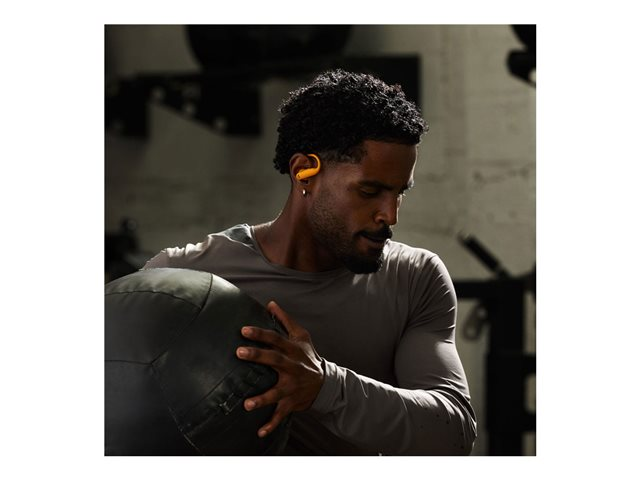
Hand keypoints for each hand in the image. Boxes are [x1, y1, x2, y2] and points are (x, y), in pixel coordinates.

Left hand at [235, 301, 323, 437]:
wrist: (326, 382)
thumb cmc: (308, 356)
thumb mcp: (301, 336)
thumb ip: (285, 320)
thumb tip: (270, 303)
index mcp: (293, 350)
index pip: (276, 338)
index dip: (260, 333)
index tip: (243, 330)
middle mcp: (292, 367)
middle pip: (274, 360)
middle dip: (257, 356)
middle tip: (239, 352)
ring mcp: (292, 387)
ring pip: (276, 393)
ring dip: (262, 399)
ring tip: (247, 404)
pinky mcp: (291, 402)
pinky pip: (280, 415)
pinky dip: (271, 425)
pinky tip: (259, 432)